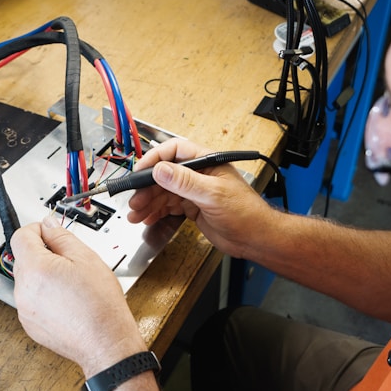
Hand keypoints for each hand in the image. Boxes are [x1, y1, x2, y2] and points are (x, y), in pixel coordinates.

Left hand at [11, 217, 145, 376]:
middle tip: (72, 261)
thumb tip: (49, 224)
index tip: (52, 232)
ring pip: (30, 280)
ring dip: (46, 276)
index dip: (38, 230)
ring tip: (74, 285)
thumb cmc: (100, 303)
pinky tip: (69, 301)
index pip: (21, 236)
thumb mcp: (86, 258)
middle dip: (45, 254)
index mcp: (35, 268)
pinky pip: (33, 300)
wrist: (105, 342)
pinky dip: (47, 296)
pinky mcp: (30, 324)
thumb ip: (62, 237)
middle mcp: (23, 290)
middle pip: (25, 258)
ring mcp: (24, 309)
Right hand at [127, 138, 272, 257]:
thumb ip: (185, 182)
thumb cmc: (246, 213)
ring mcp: (195, 192)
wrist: (255, 239)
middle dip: (147, 187)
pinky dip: (157, 211)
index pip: (175, 151)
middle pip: (165, 174)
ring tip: (135, 214)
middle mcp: (199, 175)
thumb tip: (161, 169)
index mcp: (207, 162)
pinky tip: (147, 218)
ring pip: (165, 192)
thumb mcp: (213, 194)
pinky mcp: (193, 208)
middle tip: (134, 201)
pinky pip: (170, 206)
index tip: (140, 171)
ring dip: (148, 202)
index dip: (155, 159)